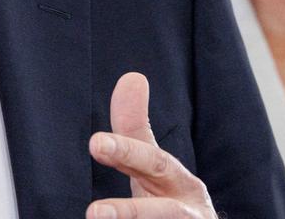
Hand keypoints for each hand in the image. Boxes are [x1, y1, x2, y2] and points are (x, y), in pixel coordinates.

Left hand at [87, 73, 216, 218]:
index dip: (126, 153)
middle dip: (133, 214)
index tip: (96, 143)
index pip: (153, 163)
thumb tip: (131, 78)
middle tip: (95, 214)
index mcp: (181, 186)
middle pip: (166, 214)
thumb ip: (136, 130)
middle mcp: (190, 214)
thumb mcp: (154, 167)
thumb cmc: (170, 203)